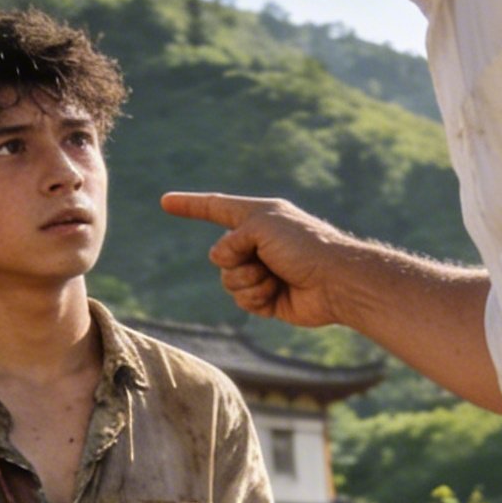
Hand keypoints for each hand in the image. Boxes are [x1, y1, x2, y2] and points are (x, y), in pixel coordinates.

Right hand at [160, 190, 349, 328]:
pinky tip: (278, 294)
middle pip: (219, 255)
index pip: (215, 208)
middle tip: (264, 258)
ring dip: (247, 281)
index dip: (189, 206)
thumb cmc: (305, 246)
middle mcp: (257, 242)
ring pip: (228, 281)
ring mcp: (261, 270)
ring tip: (273, 278)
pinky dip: (256, 297)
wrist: (336, 282)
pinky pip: (241, 300)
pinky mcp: (267, 298)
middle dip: (235, 261)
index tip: (165, 202)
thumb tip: (226, 261)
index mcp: (257, 217)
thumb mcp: (262, 226)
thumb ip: (233, 237)